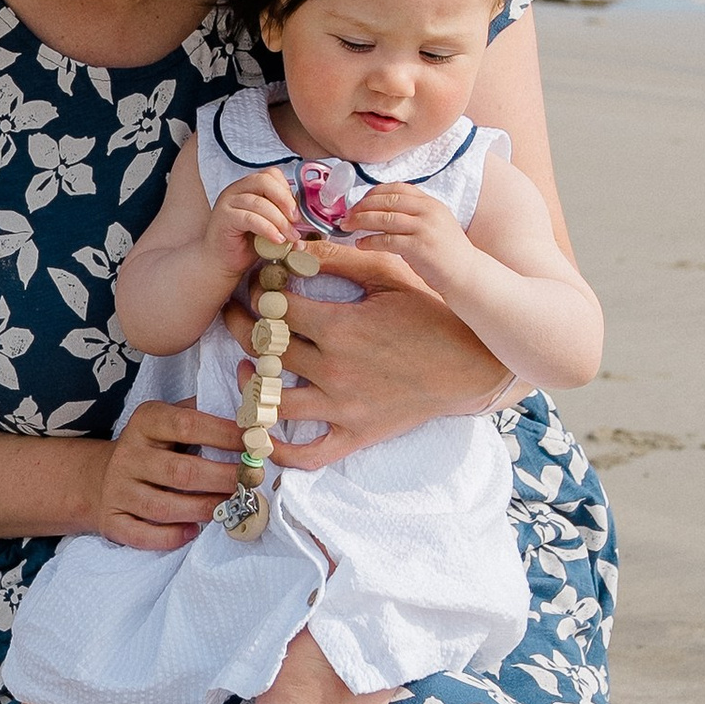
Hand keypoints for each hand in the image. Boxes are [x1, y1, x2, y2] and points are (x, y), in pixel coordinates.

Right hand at [91, 394, 243, 548]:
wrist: (99, 477)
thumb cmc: (152, 447)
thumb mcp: (168, 419)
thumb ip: (203, 414)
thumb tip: (251, 421)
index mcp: (146, 421)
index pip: (188, 425)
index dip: (225, 436)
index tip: (256, 446)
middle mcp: (129, 454)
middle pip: (181, 472)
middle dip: (223, 479)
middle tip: (252, 482)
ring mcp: (118, 488)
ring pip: (164, 507)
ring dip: (204, 510)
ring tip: (231, 507)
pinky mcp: (112, 519)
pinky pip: (143, 534)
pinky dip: (171, 537)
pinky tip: (194, 531)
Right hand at [208, 166, 298, 279]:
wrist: (222, 263)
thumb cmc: (246, 244)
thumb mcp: (269, 226)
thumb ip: (283, 216)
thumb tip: (307, 219)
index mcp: (248, 186)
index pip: (271, 175)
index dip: (287, 190)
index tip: (298, 211)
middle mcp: (236, 190)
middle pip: (265, 181)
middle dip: (286, 200)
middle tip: (296, 221)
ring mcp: (227, 202)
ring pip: (259, 202)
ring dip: (280, 220)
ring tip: (290, 237)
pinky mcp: (223, 218)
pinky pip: (250, 218)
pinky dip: (268, 229)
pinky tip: (277, 240)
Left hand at [258, 265, 506, 464]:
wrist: (469, 364)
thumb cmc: (430, 314)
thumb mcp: (388, 276)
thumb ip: (339, 261)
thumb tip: (295, 248)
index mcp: (340, 328)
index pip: (276, 308)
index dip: (260, 291)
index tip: (258, 284)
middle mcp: (334, 370)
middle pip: (267, 350)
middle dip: (243, 326)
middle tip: (235, 314)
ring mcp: (342, 408)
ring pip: (273, 401)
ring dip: (249, 382)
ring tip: (243, 366)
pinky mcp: (354, 435)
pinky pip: (306, 455)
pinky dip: (278, 448)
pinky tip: (263, 428)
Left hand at [343, 183, 472, 297]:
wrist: (467, 274)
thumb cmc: (446, 253)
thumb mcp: (434, 224)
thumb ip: (413, 214)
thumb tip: (380, 211)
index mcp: (431, 203)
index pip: (397, 188)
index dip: (373, 193)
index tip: (359, 202)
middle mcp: (428, 211)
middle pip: (386, 200)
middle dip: (362, 206)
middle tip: (346, 215)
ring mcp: (425, 228)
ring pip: (384, 217)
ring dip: (361, 221)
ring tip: (348, 227)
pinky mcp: (420, 247)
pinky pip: (388, 240)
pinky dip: (370, 240)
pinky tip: (361, 244)